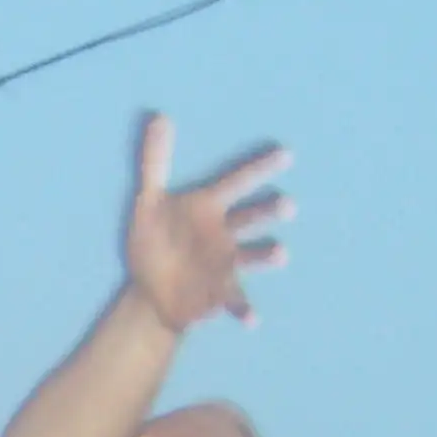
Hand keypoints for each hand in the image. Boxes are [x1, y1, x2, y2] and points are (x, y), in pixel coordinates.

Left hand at [121, 114, 291, 333]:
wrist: (150, 290)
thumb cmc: (155, 241)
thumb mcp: (148, 201)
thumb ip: (155, 161)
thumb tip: (159, 117)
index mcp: (209, 208)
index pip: (237, 182)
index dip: (259, 169)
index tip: (286, 154)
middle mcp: (224, 234)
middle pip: (251, 218)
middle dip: (268, 212)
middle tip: (288, 204)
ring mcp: (224, 264)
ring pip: (251, 256)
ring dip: (266, 255)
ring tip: (282, 252)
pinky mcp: (218, 293)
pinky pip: (234, 301)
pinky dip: (244, 310)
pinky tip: (253, 319)